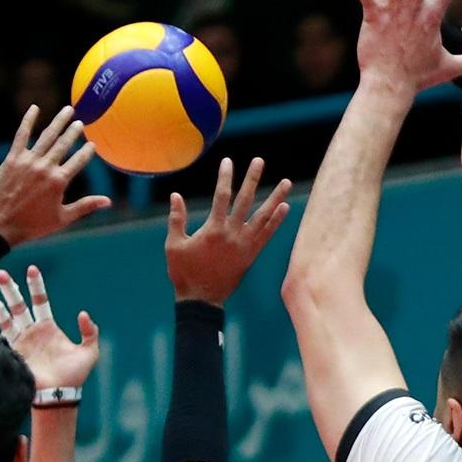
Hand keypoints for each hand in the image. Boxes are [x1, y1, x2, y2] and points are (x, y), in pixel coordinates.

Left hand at [0, 104, 110, 245]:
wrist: (1, 224)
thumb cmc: (33, 225)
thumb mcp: (63, 218)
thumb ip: (85, 206)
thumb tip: (108, 201)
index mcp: (59, 181)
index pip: (78, 161)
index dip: (87, 152)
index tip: (92, 144)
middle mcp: (45, 167)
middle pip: (64, 144)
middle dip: (74, 132)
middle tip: (80, 122)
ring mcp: (28, 161)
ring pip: (47, 136)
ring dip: (58, 122)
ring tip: (68, 111)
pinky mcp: (13, 158)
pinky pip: (22, 135)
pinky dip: (28, 121)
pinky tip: (34, 108)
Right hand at [0, 264, 98, 390]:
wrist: (59, 395)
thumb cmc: (75, 375)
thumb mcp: (89, 352)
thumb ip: (90, 332)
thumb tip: (83, 313)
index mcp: (48, 327)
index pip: (40, 301)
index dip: (36, 286)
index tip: (32, 269)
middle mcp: (32, 332)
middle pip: (18, 306)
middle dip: (10, 290)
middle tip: (2, 274)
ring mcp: (20, 342)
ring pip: (5, 319)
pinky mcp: (12, 354)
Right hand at [166, 157, 292, 304]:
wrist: (201, 300)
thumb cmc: (184, 273)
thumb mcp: (174, 245)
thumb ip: (176, 219)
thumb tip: (176, 195)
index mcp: (213, 229)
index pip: (221, 196)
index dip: (225, 177)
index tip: (229, 161)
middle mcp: (232, 234)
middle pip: (245, 200)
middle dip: (252, 179)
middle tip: (259, 161)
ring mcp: (245, 245)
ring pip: (264, 216)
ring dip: (276, 198)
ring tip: (287, 182)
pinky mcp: (251, 255)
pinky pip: (267, 235)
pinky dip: (276, 221)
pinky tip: (284, 208)